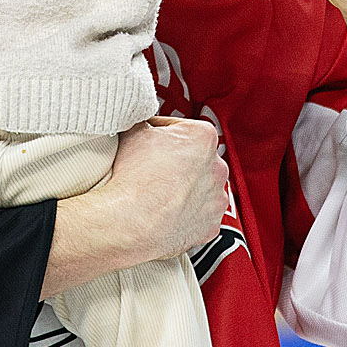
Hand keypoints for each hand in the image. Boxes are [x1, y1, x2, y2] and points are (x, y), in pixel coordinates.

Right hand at [109, 116, 228, 260]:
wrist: (129, 223)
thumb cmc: (132, 177)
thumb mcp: (133, 132)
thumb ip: (144, 121)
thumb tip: (142, 122)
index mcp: (203, 137)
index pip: (180, 129)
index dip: (160, 134)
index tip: (148, 144)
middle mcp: (218, 167)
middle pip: (195, 158)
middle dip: (177, 162)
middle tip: (151, 169)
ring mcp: (217, 199)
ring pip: (201, 187)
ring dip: (185, 189)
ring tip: (158, 194)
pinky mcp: (211, 225)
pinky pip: (200, 215)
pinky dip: (187, 214)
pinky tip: (166, 213)